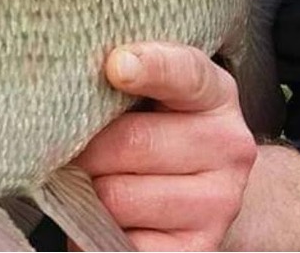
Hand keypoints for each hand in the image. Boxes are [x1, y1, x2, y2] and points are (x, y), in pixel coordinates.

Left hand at [70, 42, 256, 251]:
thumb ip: (120, 79)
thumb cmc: (155, 130)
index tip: (115, 66)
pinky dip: (97, 233)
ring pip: (117, 195)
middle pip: (130, 141)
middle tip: (74, 147)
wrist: (200, 196)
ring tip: (93, 182)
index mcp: (214, 93)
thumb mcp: (149, 93)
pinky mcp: (197, 250)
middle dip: (86, 147)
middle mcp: (229, 147)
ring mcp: (219, 204)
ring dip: (88, 191)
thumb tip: (70, 90)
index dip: (150, 67)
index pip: (185, 73)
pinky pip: (122, 244)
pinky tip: (105, 219)